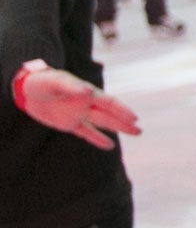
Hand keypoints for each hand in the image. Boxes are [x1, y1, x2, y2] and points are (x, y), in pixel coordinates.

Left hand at [13, 64, 141, 149]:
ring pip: (102, 123)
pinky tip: (109, 146)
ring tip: (135, 132)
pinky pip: (86, 132)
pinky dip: (97, 139)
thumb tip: (90, 91)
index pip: (108, 103)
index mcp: (86, 93)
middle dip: (123, 122)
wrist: (25, 88)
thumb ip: (72, 88)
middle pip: (108, 115)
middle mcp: (86, 104)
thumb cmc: (42, 82)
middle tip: (138, 130)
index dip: (121, 110)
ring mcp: (78, 114)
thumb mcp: (56, 83)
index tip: (133, 118)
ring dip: (117, 128)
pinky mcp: (69, 123)